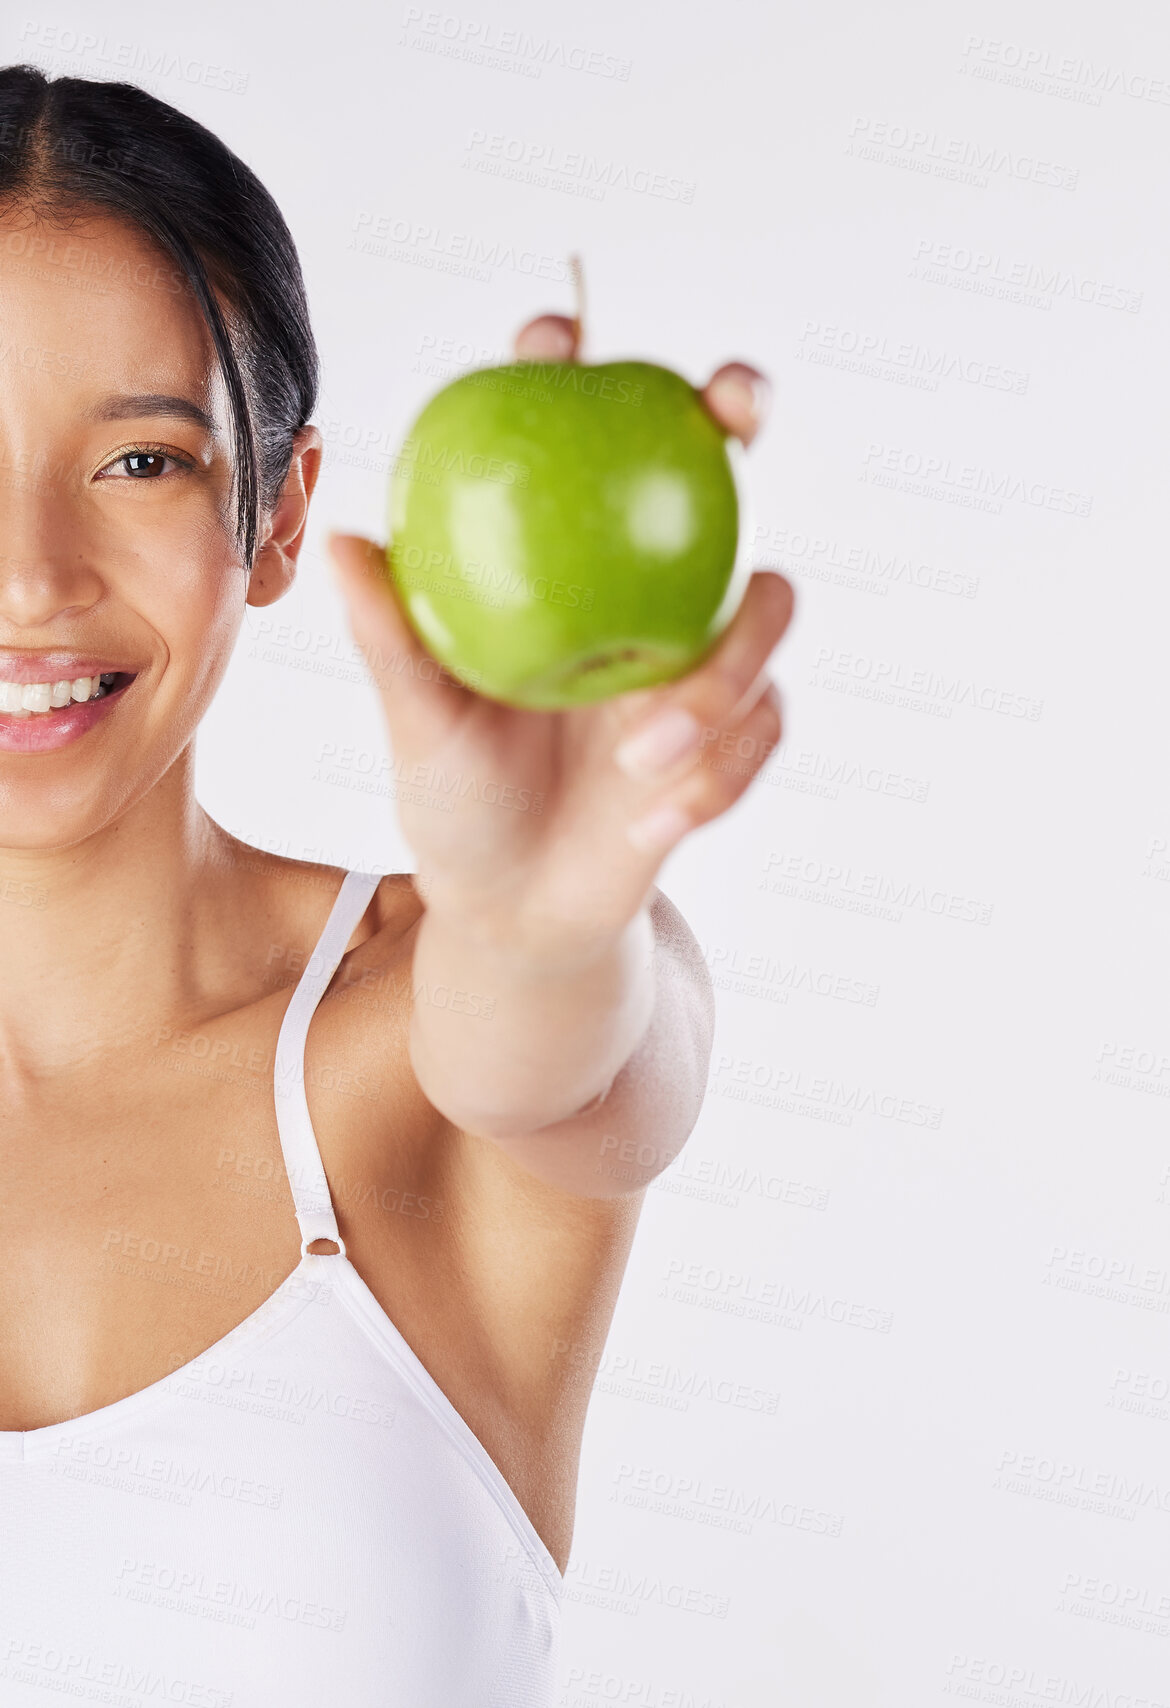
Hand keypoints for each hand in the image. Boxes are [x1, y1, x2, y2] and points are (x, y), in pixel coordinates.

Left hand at [327, 315, 794, 959]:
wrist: (518, 910)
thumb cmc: (456, 800)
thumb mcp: (418, 725)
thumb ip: (395, 641)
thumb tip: (343, 539)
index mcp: (561, 572)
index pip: (577, 445)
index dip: (578, 368)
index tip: (553, 335)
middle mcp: (640, 591)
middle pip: (712, 473)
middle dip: (738, 408)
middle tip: (735, 401)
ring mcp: (698, 656)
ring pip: (764, 611)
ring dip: (721, 679)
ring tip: (642, 756)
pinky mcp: (735, 729)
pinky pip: (761, 728)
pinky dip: (715, 776)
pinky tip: (656, 821)